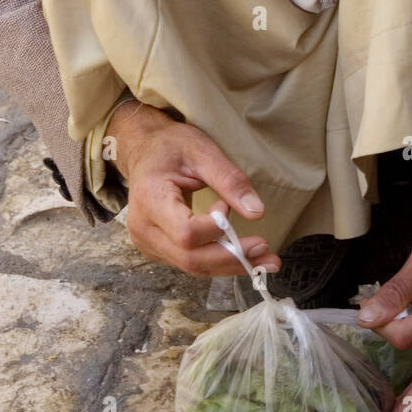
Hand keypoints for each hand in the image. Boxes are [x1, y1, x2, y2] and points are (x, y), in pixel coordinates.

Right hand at [108, 101, 280, 276]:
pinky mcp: (157, 248)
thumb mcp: (203, 152)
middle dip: (231, 257)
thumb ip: (229, 181)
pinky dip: (216, 261)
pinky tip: (240, 254)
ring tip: (264, 260)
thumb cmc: (172, 146)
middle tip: (268, 254)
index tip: (227, 206)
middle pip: (190, 258)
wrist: (144, 150)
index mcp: (151, 199)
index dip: (215, 228)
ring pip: (191, 266)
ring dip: (229, 265)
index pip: (186, 232)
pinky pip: (188, 261)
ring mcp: (147, 241)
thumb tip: (257, 212)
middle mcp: (143, 227)